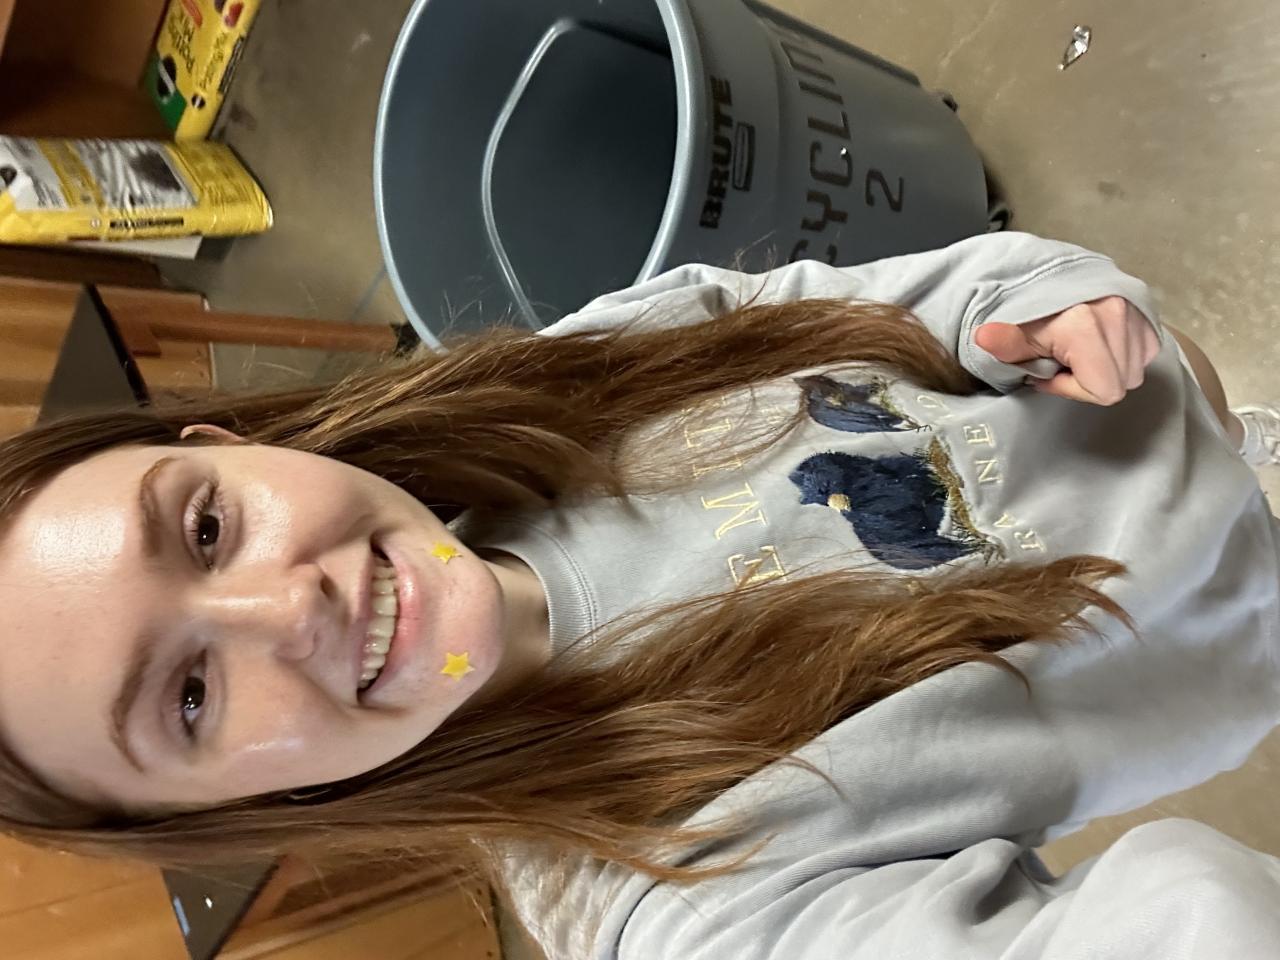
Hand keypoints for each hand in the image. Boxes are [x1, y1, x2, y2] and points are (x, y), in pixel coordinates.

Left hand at [973, 296, 1160, 405]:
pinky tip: (1096, 345)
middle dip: (1089, 380)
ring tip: (1077, 352)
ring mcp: (1138, 312)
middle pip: (1120, 383)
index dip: (1073, 389)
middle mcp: (1120, 316)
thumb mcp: (1014, 330)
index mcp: (1087, 325)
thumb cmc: (1029, 309)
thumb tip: (983, 337)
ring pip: (1133, 370)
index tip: (1048, 372)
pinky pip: (1144, 353)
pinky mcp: (1147, 311)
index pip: (1104, 390)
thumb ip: (1004, 342)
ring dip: (1106, 369)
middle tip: (1061, 362)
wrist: (1048, 273)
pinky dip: (1120, 356)